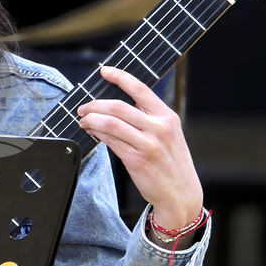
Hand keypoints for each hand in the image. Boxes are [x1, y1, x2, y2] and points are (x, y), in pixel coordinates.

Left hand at [77, 66, 202, 230]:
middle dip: (95, 104)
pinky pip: (110, 142)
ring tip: (83, 120)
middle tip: (83, 107)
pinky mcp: (136, 161)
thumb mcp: (170, 135)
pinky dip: (97, 134)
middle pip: (118, 107)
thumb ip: (150, 118)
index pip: (141, 89)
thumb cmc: (173, 164)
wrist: (181, 195)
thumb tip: (121, 106)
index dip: (120, 77)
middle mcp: (159, 128)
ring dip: (91, 119)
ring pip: (110, 123)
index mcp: (168, 117)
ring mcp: (148, 145)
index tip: (104, 71)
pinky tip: (92, 133)